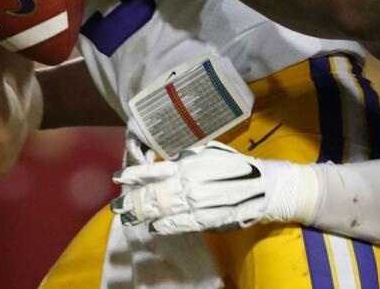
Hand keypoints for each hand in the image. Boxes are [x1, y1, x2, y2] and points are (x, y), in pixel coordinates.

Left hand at [110, 142, 310, 233]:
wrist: (263, 186)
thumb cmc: (235, 166)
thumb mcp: (210, 153)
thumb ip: (186, 158)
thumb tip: (166, 163)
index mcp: (189, 164)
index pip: (154, 169)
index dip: (133, 174)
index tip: (117, 178)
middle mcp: (189, 182)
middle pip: (153, 194)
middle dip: (132, 200)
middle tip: (116, 206)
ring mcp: (196, 203)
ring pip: (163, 210)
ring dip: (143, 215)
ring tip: (128, 218)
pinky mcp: (205, 219)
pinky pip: (180, 224)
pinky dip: (165, 226)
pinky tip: (154, 227)